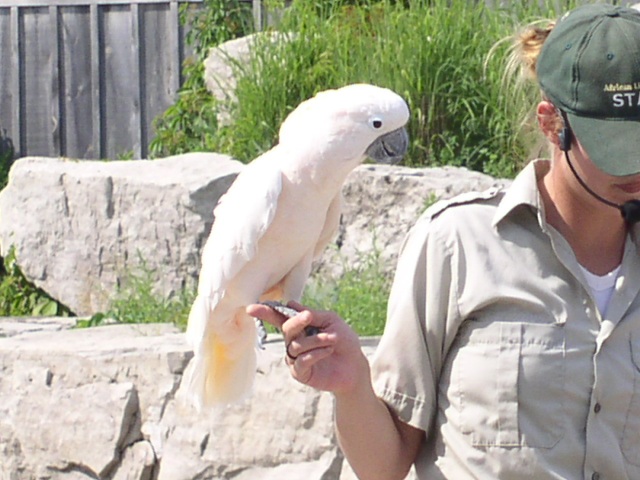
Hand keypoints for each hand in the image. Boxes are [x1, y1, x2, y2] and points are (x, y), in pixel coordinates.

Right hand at [246, 301, 369, 393]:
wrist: (355, 365)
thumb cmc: (344, 341)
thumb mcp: (331, 321)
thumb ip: (312, 314)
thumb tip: (290, 304)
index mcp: (299, 327)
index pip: (279, 318)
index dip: (265, 312)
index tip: (251, 308)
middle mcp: (293, 341)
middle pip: (286, 328)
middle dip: (297, 322)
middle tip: (309, 317)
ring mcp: (295, 358)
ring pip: (295, 345)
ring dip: (315, 340)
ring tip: (332, 341)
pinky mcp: (300, 373)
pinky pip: (301, 360)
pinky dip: (315, 353)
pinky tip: (327, 351)